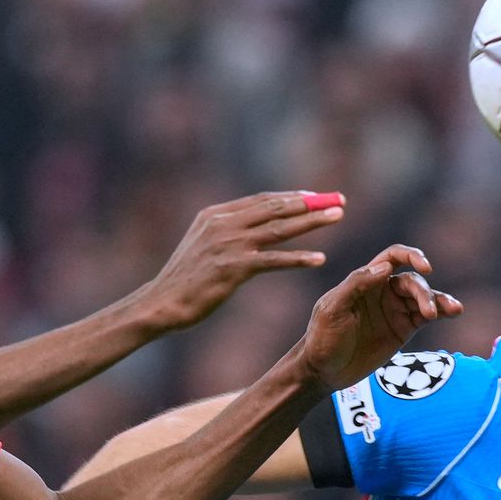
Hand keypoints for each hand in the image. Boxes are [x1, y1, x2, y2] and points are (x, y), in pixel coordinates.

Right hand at [137, 191, 345, 332]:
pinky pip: (274, 261)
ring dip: (312, 221)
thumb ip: (225, 231)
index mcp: (215, 214)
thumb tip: (250, 226)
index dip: (292, 197)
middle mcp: (223, 223)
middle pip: (276, 207)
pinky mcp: (234, 268)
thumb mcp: (202, 244)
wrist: (162, 302)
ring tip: (338, 216)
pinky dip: (298, 259)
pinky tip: (319, 259)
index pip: (262, 199)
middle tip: (338, 199)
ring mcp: (229, 244)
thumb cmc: (184, 279)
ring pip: (280, 228)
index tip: (317, 197)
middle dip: (311, 203)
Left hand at [296, 245, 461, 390]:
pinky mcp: (403, 329)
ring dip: (439, 300)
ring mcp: (395, 310)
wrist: (324, 371)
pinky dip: (442, 311)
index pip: (393, 257)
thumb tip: (385, 267)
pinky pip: (426, 316)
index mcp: (365, 280)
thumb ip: (356, 284)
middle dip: (423, 292)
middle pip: (413, 281)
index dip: (411, 256)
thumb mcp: (333, 308)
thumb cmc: (322, 337)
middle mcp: (383, 291)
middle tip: (428, 312)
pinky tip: (454, 311)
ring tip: (450, 310)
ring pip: (424, 297)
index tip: (426, 267)